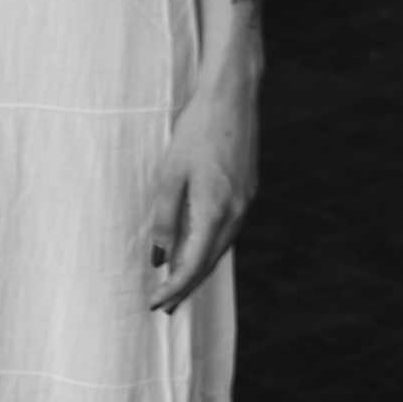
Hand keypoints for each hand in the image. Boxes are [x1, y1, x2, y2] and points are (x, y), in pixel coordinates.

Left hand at [142, 74, 256, 311]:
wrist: (232, 96)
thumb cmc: (197, 129)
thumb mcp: (171, 173)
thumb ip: (165, 217)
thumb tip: (160, 256)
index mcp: (216, 209)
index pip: (193, 264)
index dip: (173, 287)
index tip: (154, 301)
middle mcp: (237, 211)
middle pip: (210, 262)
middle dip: (187, 286)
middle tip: (164, 306)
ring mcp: (246, 201)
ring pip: (221, 248)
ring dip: (199, 268)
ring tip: (178, 284)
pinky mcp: (248, 190)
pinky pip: (229, 230)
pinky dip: (211, 247)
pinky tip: (198, 248)